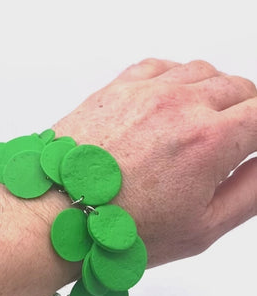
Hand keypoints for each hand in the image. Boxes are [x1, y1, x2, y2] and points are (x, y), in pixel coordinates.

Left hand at [52, 58, 256, 267]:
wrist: (58, 216)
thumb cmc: (122, 229)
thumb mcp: (201, 228)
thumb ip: (250, 192)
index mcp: (207, 141)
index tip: (254, 144)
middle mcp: (180, 105)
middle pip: (239, 88)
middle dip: (248, 112)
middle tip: (238, 139)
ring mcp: (146, 92)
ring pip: (203, 72)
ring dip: (216, 93)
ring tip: (206, 123)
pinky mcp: (118, 88)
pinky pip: (163, 66)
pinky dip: (179, 79)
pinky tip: (174, 102)